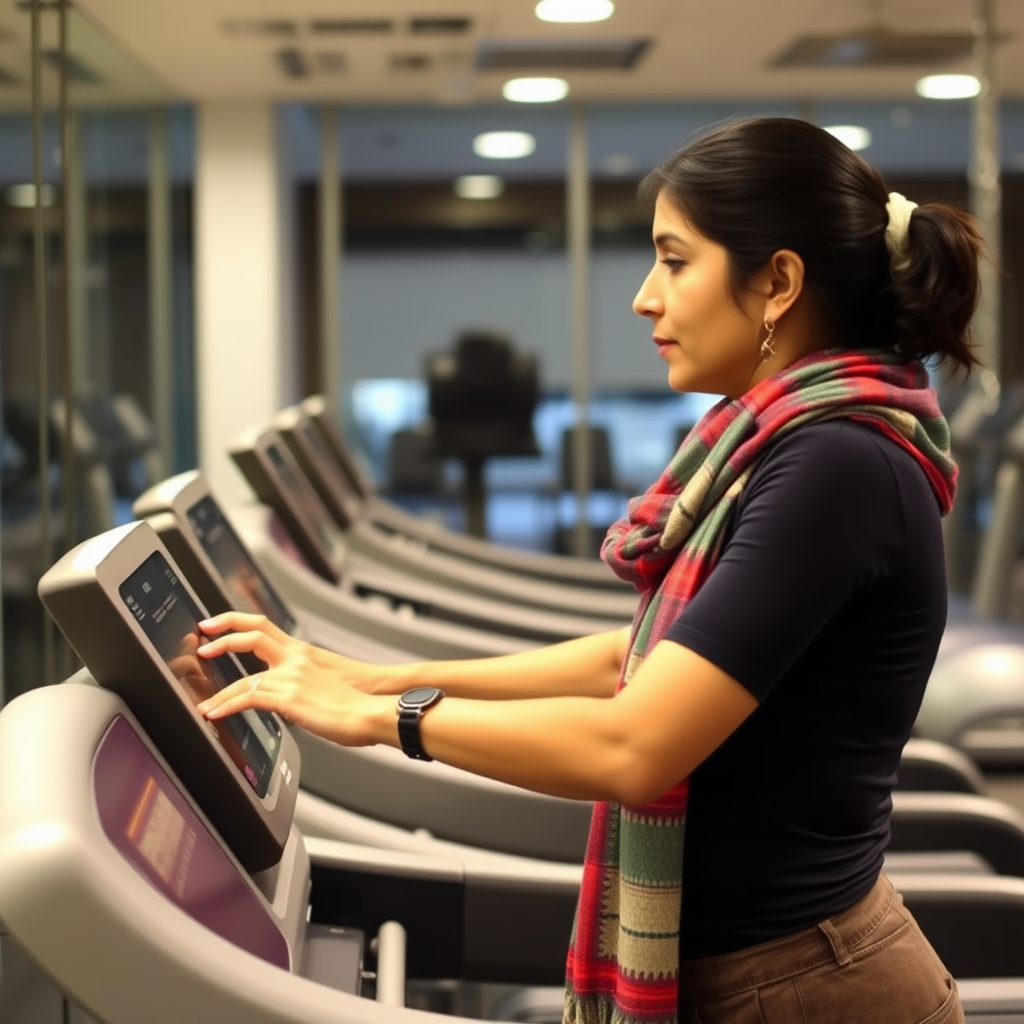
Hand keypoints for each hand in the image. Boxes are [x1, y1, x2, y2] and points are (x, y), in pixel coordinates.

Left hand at [194, 612, 395, 747]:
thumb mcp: (326, 680)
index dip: (235, 621)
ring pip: (243, 676)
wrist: (371, 710)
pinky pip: (249, 699)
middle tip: (201, 643)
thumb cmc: (356, 700)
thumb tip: (290, 693)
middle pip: (252, 635)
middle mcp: (295, 659)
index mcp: (303, 652)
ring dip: (218, 692)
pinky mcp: (289, 698)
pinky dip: (227, 706)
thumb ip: (303, 681)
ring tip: (204, 702)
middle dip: (222, 636)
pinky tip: (215, 714)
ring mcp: (291, 677)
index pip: (263, 625)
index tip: (215, 625)